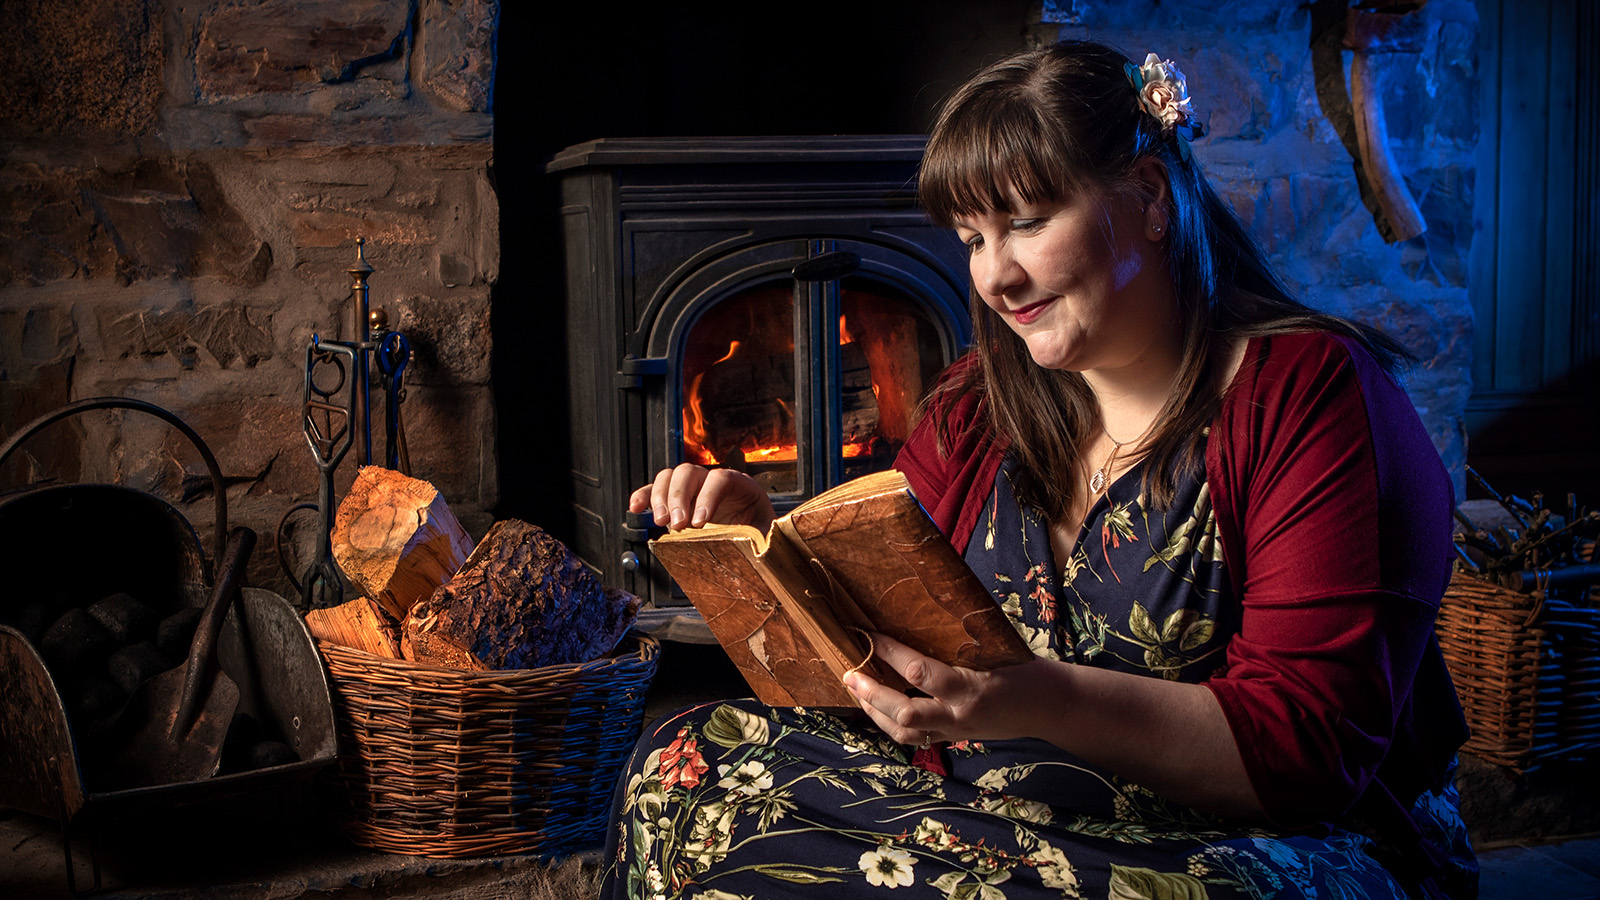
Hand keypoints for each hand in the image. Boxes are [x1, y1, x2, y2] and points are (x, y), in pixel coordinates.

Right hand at [628, 463, 775, 532]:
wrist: (754, 541)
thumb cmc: (761, 538)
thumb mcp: (768, 539)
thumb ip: (765, 541)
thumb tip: (762, 552)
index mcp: (742, 486)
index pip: (721, 478)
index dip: (708, 497)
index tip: (699, 523)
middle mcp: (714, 482)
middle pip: (690, 473)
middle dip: (680, 498)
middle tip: (677, 525)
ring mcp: (694, 488)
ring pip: (670, 477)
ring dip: (661, 498)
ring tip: (662, 522)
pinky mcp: (678, 500)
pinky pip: (656, 490)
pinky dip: (644, 497)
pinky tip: (636, 508)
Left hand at [842, 632, 1045, 746]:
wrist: (1049, 706)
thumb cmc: (1022, 667)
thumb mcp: (995, 648)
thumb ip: (958, 640)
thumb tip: (915, 610)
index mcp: (971, 688)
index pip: (920, 672)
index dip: (890, 653)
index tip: (868, 634)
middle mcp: (959, 715)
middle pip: (905, 711)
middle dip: (872, 693)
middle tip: (849, 673)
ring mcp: (955, 731)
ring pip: (904, 731)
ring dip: (874, 712)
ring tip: (854, 689)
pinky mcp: (953, 738)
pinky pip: (914, 737)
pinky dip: (890, 722)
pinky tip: (874, 706)